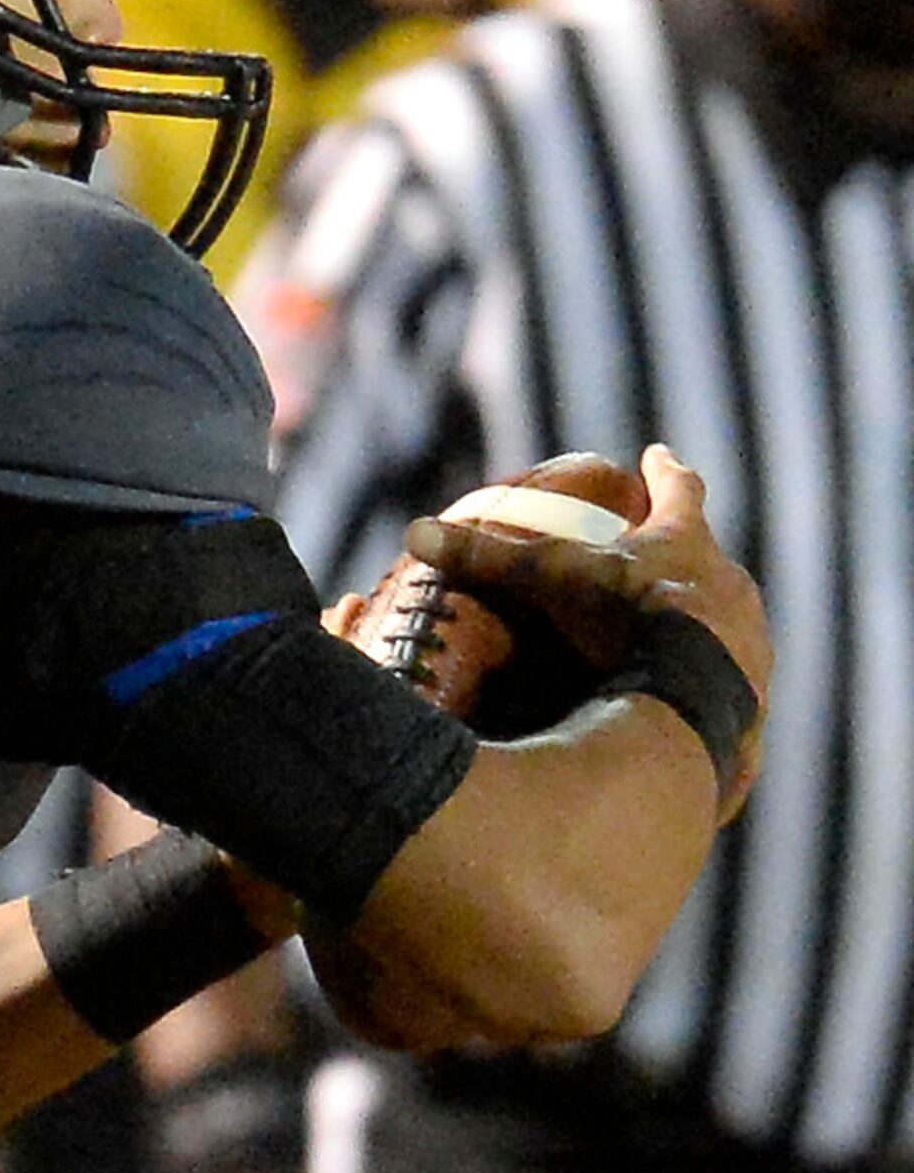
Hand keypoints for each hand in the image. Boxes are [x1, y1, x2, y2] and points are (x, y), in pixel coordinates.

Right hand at [403, 442, 770, 794]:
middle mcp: (732, 588)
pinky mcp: (755, 703)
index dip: (663, 472)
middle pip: (712, 563)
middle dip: (688, 566)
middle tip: (662, 571)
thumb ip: (489, 559)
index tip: (658, 454)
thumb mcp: (551, 583)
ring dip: (704, 634)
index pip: (678, 490)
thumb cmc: (624, 627)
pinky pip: (731, 695)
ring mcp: (751, 646)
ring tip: (674, 654)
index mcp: (689, 546)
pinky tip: (688, 718)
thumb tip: (417, 530)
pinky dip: (709, 698)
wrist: (690, 707)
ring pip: (728, 630)